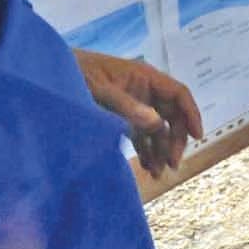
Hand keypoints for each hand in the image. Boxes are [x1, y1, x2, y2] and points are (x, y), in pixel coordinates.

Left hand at [74, 51, 204, 177]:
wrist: (51, 75)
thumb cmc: (76, 74)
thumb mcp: (100, 90)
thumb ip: (127, 106)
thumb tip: (157, 123)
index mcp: (144, 77)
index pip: (178, 94)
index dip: (191, 114)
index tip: (198, 136)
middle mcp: (144, 91)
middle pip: (172, 116)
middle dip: (174, 140)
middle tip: (172, 164)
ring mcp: (134, 105)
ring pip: (158, 130)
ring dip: (161, 150)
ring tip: (158, 173)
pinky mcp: (122, 118)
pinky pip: (142, 136)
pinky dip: (147, 151)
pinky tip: (148, 167)